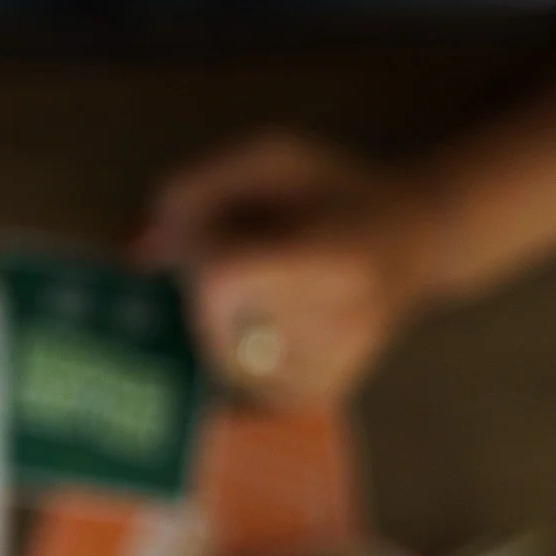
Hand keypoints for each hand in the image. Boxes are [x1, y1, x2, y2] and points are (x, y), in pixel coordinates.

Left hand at [136, 131, 448, 407]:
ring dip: (215, 317)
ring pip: (212, 352)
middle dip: (202, 283)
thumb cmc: (334, 193)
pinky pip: (231, 380)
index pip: (220, 277)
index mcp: (333, 261)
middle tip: (245, 253)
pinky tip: (268, 319)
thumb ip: (196, 189)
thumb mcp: (272, 157)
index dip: (197, 250)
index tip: (215, 228)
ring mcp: (327, 370)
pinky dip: (231, 346)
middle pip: (209, 317)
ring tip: (265, 285)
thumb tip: (138, 257)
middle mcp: (337, 326)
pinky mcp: (312, 397)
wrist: (416, 242)